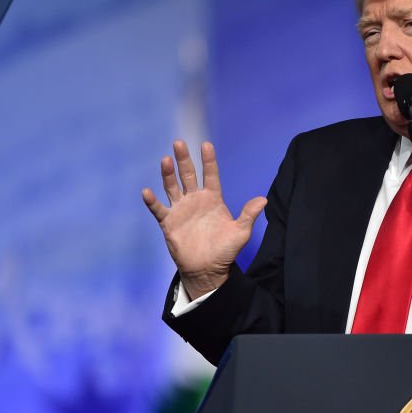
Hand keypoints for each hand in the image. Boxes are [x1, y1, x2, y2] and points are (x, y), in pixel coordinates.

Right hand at [142, 140, 266, 298]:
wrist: (207, 269)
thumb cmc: (225, 250)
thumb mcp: (240, 233)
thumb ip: (248, 215)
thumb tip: (264, 200)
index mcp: (213, 199)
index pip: (210, 175)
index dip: (208, 161)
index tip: (206, 145)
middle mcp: (195, 200)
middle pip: (188, 175)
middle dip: (184, 159)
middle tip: (179, 143)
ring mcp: (181, 209)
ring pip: (172, 187)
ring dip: (168, 174)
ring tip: (166, 160)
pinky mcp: (169, 222)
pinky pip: (158, 209)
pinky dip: (152, 201)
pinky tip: (147, 191)